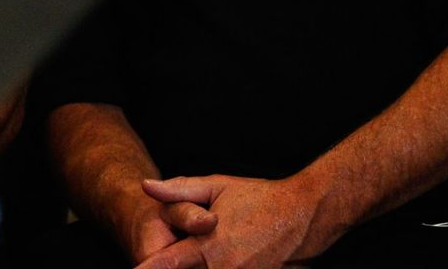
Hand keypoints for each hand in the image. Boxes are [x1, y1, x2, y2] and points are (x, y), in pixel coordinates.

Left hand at [133, 174, 319, 268]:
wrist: (302, 215)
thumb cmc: (257, 198)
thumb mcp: (216, 186)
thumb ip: (178, 190)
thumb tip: (146, 186)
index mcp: (208, 245)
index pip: (168, 264)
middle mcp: (224, 268)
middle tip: (155, 263)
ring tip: (199, 254)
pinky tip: (213, 261)